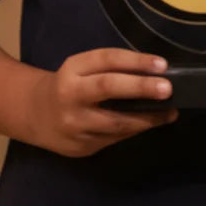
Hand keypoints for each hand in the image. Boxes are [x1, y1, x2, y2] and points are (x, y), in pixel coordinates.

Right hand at [30, 48, 176, 156]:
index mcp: (72, 69)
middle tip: (167, 89)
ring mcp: (75, 124)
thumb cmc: (70, 85)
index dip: (135, 61)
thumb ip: (110, 69)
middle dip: (140, 87)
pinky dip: (135, 130)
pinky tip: (151, 123)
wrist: (36, 115)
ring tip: (170, 112)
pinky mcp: (81, 146)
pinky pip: (114, 138)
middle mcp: (71, 95)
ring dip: (147, 118)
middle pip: (107, 87)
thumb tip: (154, 72)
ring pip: (115, 121)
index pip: (106, 59)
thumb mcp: (82, 69)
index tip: (162, 64)